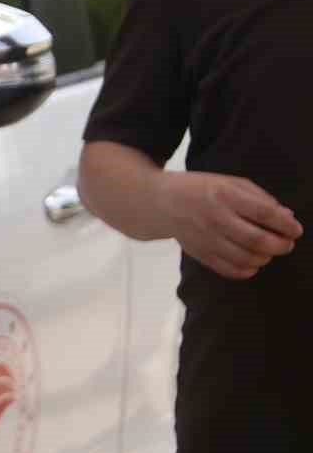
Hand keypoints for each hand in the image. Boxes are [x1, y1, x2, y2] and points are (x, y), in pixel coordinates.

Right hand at [158, 171, 300, 278]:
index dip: (286, 224)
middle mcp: (215, 217)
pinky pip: (230, 270)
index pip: (264, 213)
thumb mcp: (228, 182)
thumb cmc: (198, 188)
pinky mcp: (199, 253)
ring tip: (267, 251)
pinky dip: (247, 270)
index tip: (296, 229)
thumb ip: (259, 197)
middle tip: (287, 243)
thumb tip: (287, 217)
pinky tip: (251, 262)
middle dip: (281, 245)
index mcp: (224, 194)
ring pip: (247, 258)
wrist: (157, 202)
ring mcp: (206, 238)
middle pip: (258, 239)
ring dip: (265, 257)